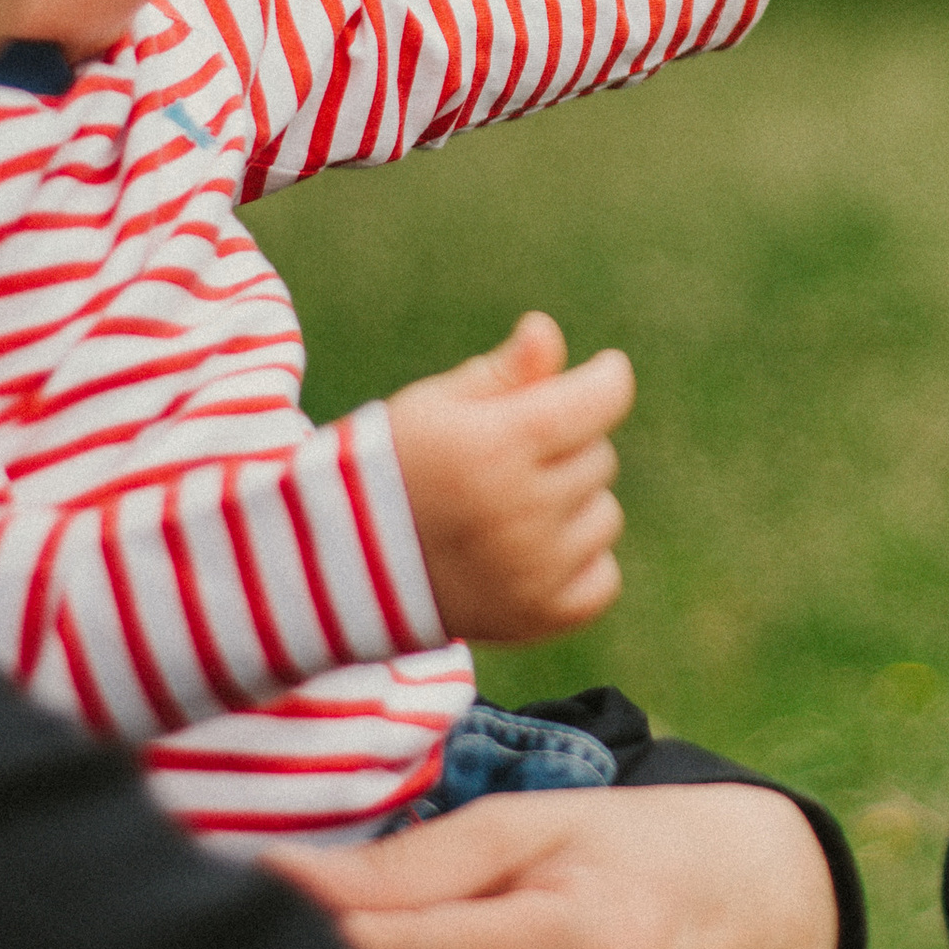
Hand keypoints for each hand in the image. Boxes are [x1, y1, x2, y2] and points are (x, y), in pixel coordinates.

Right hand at [384, 313, 632, 643]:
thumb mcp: (436, 407)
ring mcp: (534, 570)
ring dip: (571, 507)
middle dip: (564, 447)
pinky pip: (603, 577)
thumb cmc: (393, 469)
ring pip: (604, 515)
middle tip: (506, 461)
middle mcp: (521, 510)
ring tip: (508, 511)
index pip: (601, 399)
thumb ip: (502, 372)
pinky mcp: (540, 616)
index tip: (601, 375)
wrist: (343, 570)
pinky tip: (528, 556)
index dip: (605, 379)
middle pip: (599, 455)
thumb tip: (547, 332)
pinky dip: (577, 565)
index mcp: (496, 444)